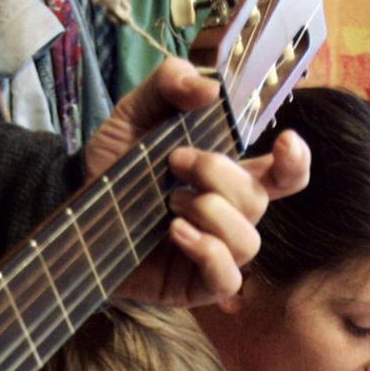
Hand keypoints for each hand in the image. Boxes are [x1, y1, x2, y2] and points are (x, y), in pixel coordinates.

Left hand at [86, 59, 310, 308]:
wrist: (73, 207)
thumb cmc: (112, 165)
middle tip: (174, 163)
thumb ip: (169, 84)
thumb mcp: (135, 112)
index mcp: (228, 176)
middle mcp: (230, 215)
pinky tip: (175, 232)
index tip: (284, 141)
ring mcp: (217, 254)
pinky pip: (228, 278)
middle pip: (260, 199)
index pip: (285, 175)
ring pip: (249, 240)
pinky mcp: (196, 286)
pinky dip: (207, 251)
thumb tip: (210, 88)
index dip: (296, 161)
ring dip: (211, 212)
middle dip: (219, 174)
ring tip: (170, 203)